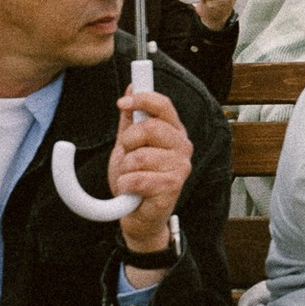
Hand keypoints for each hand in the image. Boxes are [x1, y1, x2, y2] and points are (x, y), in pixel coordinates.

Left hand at [112, 83, 192, 251]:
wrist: (138, 217)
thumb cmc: (136, 180)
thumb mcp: (129, 146)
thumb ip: (130, 119)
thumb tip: (131, 87)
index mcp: (173, 133)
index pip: (164, 105)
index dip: (143, 99)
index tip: (122, 102)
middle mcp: (182, 147)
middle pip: (150, 127)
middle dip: (128, 141)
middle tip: (127, 154)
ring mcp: (180, 168)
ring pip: (139, 156)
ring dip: (125, 169)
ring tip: (131, 178)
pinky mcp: (172, 187)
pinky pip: (137, 178)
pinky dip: (125, 185)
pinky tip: (132, 191)